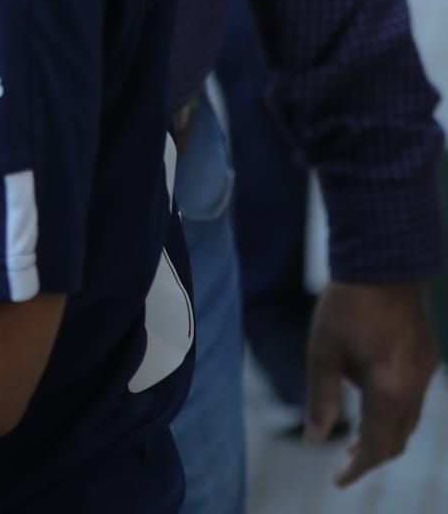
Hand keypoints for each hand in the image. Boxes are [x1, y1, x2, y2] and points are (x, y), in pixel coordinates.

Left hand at [304, 278, 437, 486]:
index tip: (338, 480)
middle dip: (372, 455)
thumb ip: (321, 401)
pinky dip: (395, 410)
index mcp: (389, 393)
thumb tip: (312, 441)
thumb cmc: (346, 306)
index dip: (357, 468)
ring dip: (385, 433)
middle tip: (347, 458)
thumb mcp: (324, 353)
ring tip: (357, 433)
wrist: (383, 260)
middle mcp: (414, 389)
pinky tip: (373, 395)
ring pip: (409, 420)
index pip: (377, 449)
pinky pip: (415, 397)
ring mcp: (425, 372)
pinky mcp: (427, 355)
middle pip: (397, 440)